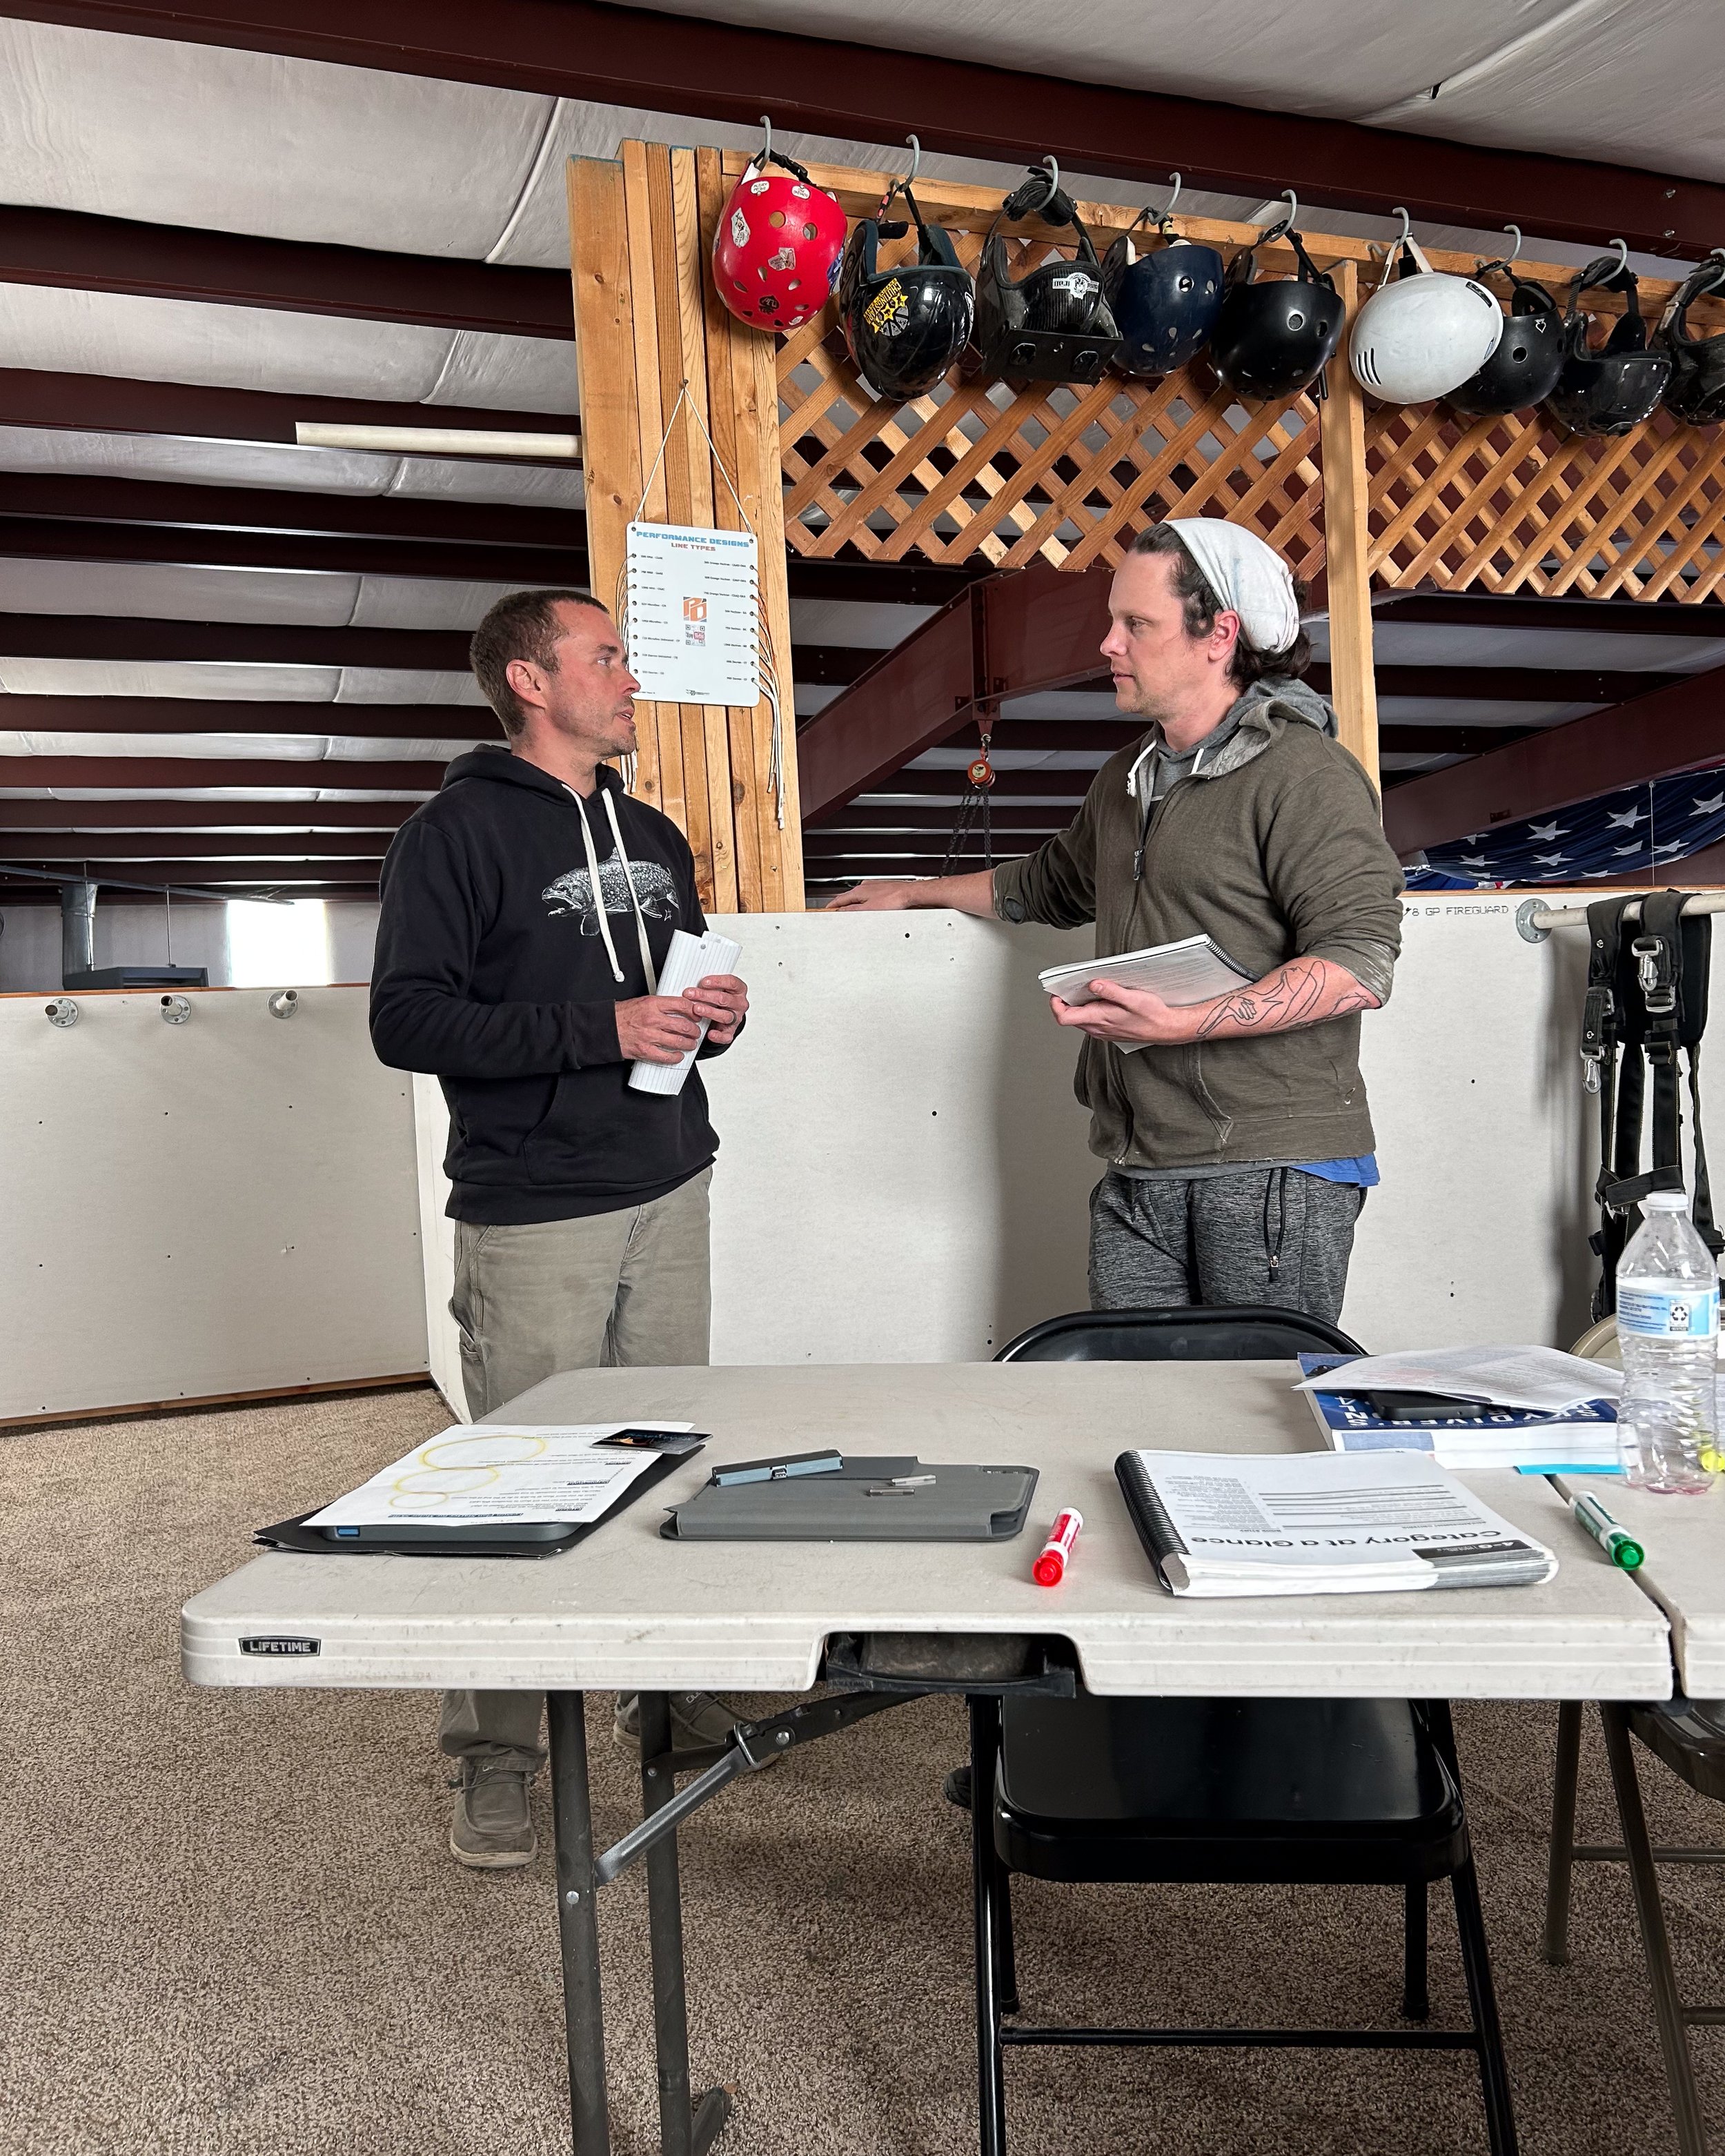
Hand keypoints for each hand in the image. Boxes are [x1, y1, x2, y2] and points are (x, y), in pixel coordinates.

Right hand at [614, 994, 705, 1064]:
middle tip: (696, 1032)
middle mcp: (652, 1020)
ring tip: (691, 1043)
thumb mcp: (642, 1002)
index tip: (697, 1014)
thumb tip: (678, 1008)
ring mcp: (649, 1036)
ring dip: (689, 1044)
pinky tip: (679, 1055)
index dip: (694, 1011)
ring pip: (679, 1041)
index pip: (681, 1005)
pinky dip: (676, 1057)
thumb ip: (660, 1005)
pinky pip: (667, 1056)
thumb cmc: (621, 1015)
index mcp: (652, 1004)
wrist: (606, 1028)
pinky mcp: (645, 1051)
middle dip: (694, 1030)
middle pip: (683, 1025)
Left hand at [683, 972, 748, 1046]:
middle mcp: (739, 1004)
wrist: (723, 1017)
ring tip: (696, 1009)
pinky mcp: (731, 1032)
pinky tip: (709, 1034)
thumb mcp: (716, 988)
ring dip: (710, 1012)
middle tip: (690, 994)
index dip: (718, 982)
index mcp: (739, 990)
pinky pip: (727, 1036)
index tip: (703, 982)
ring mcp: (736, 1018)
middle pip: (724, 999)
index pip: (731, 983)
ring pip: (725, 1016)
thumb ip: (708, 985)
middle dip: (706, 996)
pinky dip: (718, 1036)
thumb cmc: (717, 999)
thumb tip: (689, 980)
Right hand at [824, 879, 924, 910]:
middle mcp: (865, 886)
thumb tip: (842, 911)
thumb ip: (853, 911)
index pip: (840, 899)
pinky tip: (867, 908)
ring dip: (853, 903)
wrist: (909, 894)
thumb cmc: (893, 899)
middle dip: (842, 905)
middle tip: (837, 912)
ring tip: (852, 911)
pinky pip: (868, 896)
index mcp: (859, 890)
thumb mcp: (869, 909)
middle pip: (849, 897)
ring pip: (859, 896)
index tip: (827, 910)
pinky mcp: (882, 889)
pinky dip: (863, 902)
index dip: (832, 906)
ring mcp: (874, 887)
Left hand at [1050, 980, 1195, 1046]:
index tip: (1057, 991)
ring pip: (1080, 1017)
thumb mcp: (1133, 998)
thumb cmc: (1152, 1015)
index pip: (1064, 1017)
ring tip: (1088, 988)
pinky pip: (1091, 1019)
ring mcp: (1102, 1031)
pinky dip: (1090, 1008)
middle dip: (1067, 1000)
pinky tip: (1102, 998)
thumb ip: (1111, 991)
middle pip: (1069, 1016)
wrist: (1166, 1029)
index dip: (1055, 1004)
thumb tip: (1093, 984)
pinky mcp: (1108, 1030)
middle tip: (1073, 984)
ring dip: (1080, 1003)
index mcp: (1098, 1019)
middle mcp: (1097, 1028)